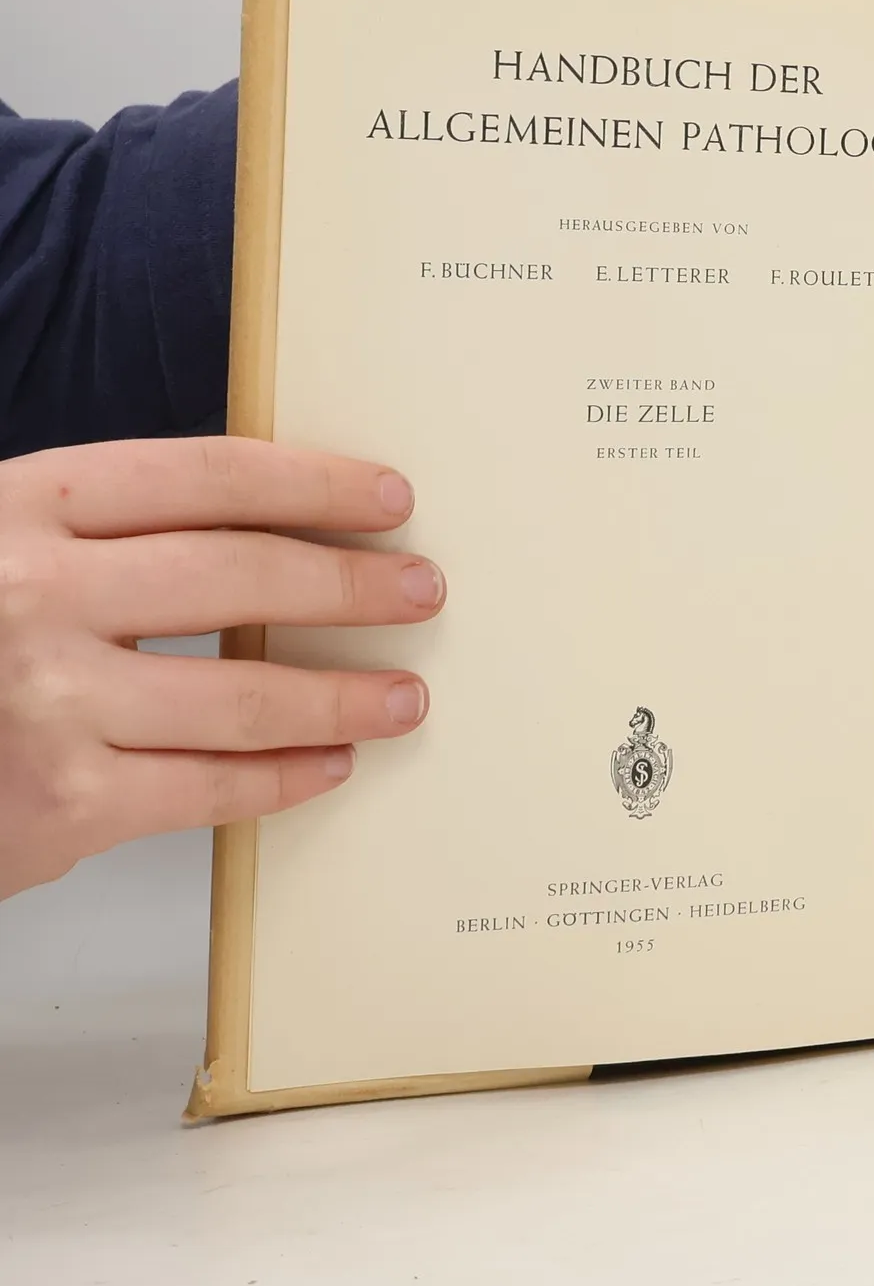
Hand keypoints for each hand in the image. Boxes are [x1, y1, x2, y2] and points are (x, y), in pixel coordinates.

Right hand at [0, 437, 443, 900]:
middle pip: (242, 576)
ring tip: (403, 695)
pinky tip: (327, 765)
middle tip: (422, 590)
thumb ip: (101, 534)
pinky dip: (286, 779)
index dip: (311, 483)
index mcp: (18, 507)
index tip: (388, 497)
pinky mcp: (60, 807)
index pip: (203, 478)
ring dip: (346, 697)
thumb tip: (272, 529)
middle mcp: (31, 595)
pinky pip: (211, 791)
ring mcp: (46, 705)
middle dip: (353, 584)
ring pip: (247, 697)